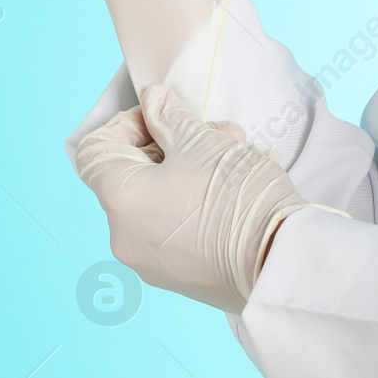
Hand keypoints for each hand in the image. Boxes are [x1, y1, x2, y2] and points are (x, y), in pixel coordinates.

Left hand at [74, 85, 306, 313]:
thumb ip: (168, 116)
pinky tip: (237, 186)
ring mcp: (149, 261)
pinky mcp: (178, 276)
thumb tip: (152, 101)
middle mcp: (123, 236)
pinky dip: (195, 201)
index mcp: (119, 199)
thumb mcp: (201, 142)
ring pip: (157, 198)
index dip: (126, 124)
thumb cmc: (237, 198)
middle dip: (172, 142)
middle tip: (216, 131)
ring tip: (238, 153)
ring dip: (191, 168)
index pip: (95, 150)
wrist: (281, 264)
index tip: (163, 117)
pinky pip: (174, 226)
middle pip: (132, 173)